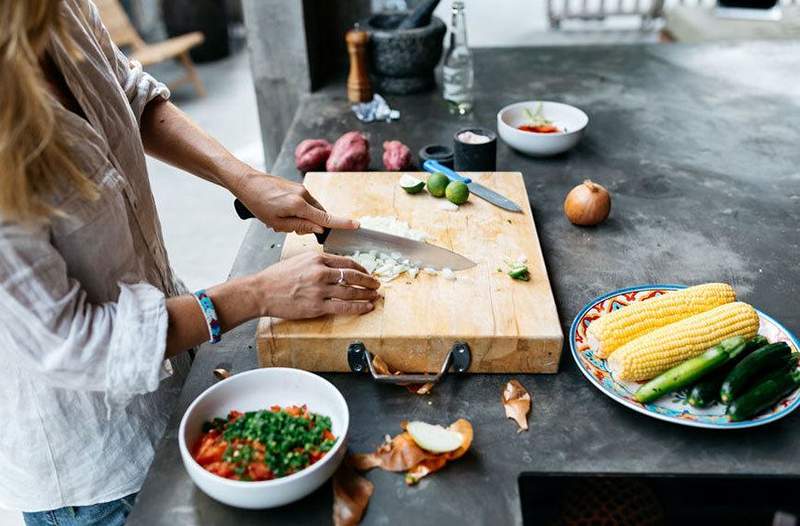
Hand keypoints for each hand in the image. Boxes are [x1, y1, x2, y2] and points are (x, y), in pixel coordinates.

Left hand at [236, 172, 356, 233]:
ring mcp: (301, 188)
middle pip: (319, 214)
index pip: (326, 218)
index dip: (342, 223)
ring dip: (303, 217)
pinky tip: (280, 210)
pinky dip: (298, 209)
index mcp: (300, 205)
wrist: (247, 182)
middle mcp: (304, 194)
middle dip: (310, 224)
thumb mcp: (277, 222)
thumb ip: (301, 226)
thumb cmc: (258, 204)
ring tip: (280, 218)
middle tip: (289, 227)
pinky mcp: (297, 186)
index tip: (356, 225)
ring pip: (311, 209)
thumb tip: (319, 229)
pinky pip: (304, 202)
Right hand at [255, 252, 379, 318]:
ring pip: (351, 292)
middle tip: (376, 284)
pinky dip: (358, 307)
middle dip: (368, 280)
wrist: (262, 291)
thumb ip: (318, 261)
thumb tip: (335, 266)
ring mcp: (320, 290)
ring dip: (366, 294)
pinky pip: (343, 307)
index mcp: (317, 258)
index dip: (361, 268)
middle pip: (353, 276)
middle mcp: (320, 272)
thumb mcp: (299, 260)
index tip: (366, 273)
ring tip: (374, 296)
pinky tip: (367, 307)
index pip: (347, 262)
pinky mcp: (317, 306)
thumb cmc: (277, 277)